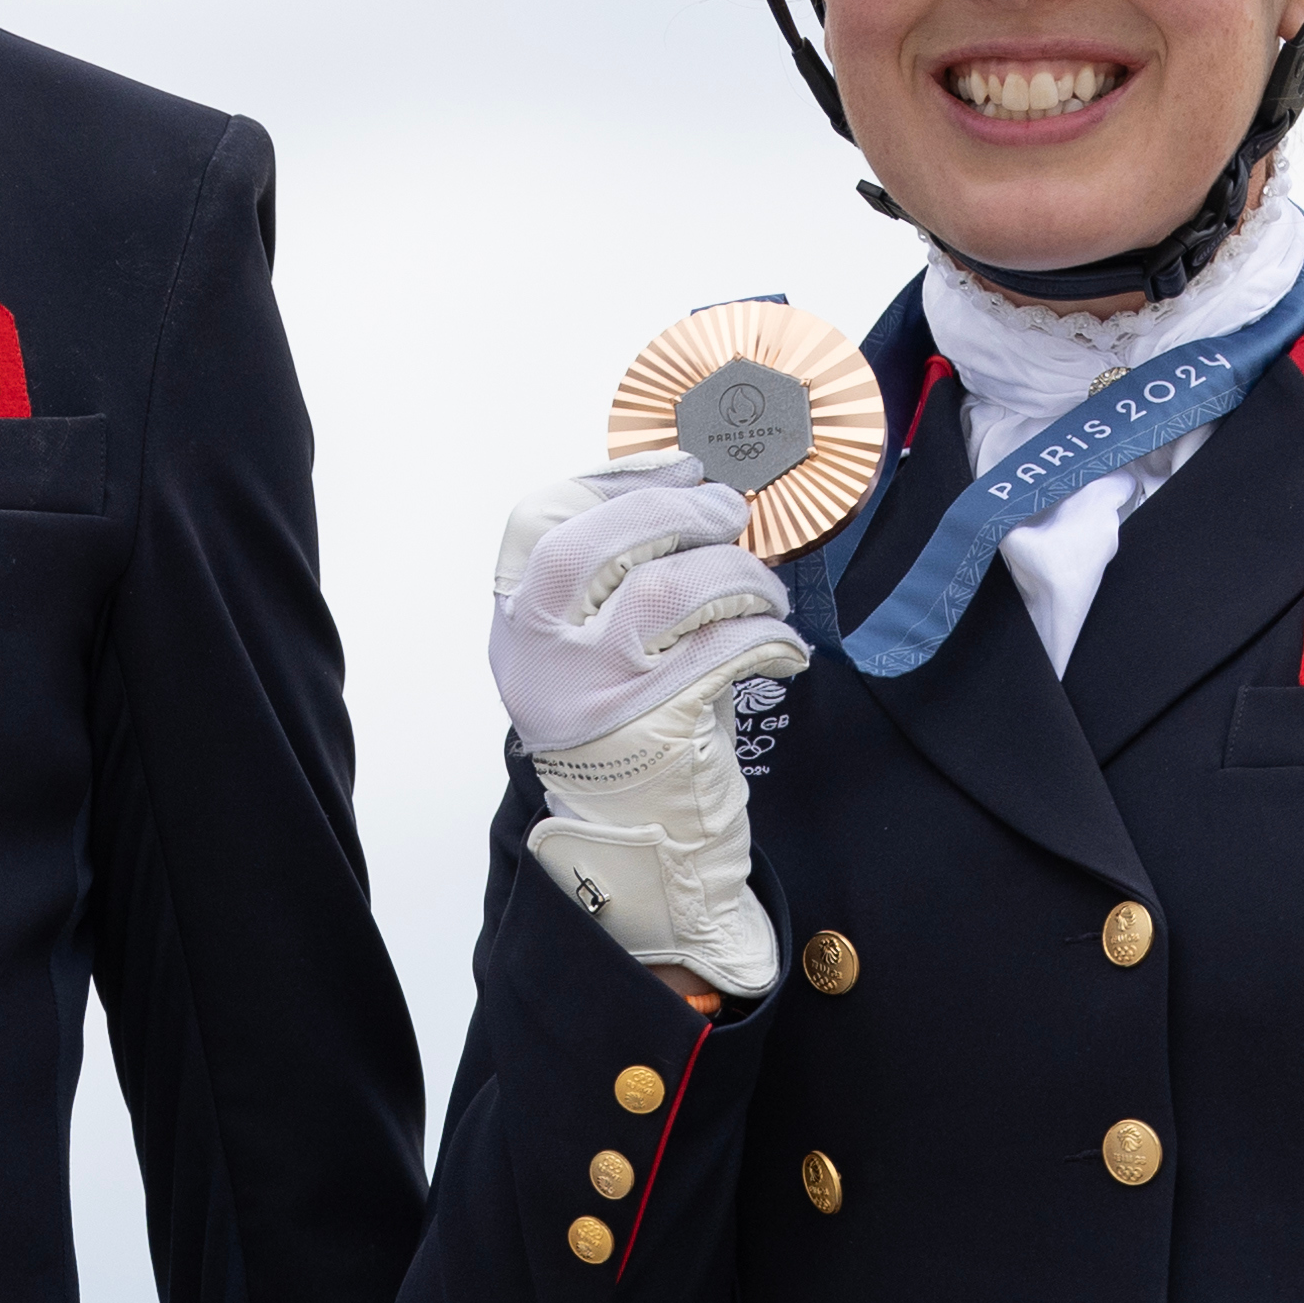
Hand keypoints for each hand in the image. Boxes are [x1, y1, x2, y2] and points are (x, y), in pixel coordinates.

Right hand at [490, 467, 808, 997]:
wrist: (630, 836)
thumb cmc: (625, 723)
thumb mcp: (590, 645)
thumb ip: (614, 573)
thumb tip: (690, 481)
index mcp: (517, 620)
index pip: (541, 519)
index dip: (615, 480)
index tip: (678, 466)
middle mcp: (541, 651)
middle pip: (601, 541)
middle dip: (680, 510)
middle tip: (731, 515)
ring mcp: (594, 687)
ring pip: (671, 588)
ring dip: (738, 575)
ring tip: (765, 592)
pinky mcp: (655, 722)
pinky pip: (725, 649)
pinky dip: (769, 637)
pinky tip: (785, 647)